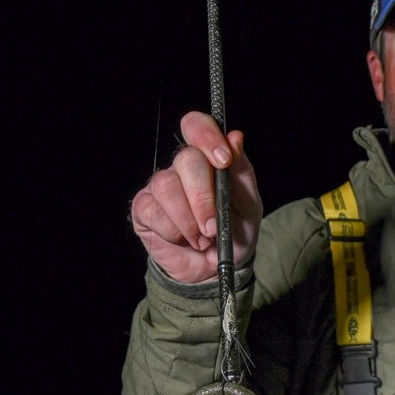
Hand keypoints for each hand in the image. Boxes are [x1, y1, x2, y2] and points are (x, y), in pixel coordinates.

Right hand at [130, 111, 262, 282]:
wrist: (216, 269)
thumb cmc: (235, 232)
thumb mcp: (250, 205)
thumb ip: (242, 172)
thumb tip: (235, 137)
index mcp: (208, 158)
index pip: (196, 126)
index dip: (207, 137)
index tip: (223, 161)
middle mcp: (181, 168)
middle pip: (186, 160)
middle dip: (204, 197)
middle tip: (214, 226)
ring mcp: (159, 186)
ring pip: (167, 186)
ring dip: (189, 220)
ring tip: (202, 239)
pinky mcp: (144, 208)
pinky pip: (153, 212)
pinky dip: (173, 232)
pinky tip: (184, 240)